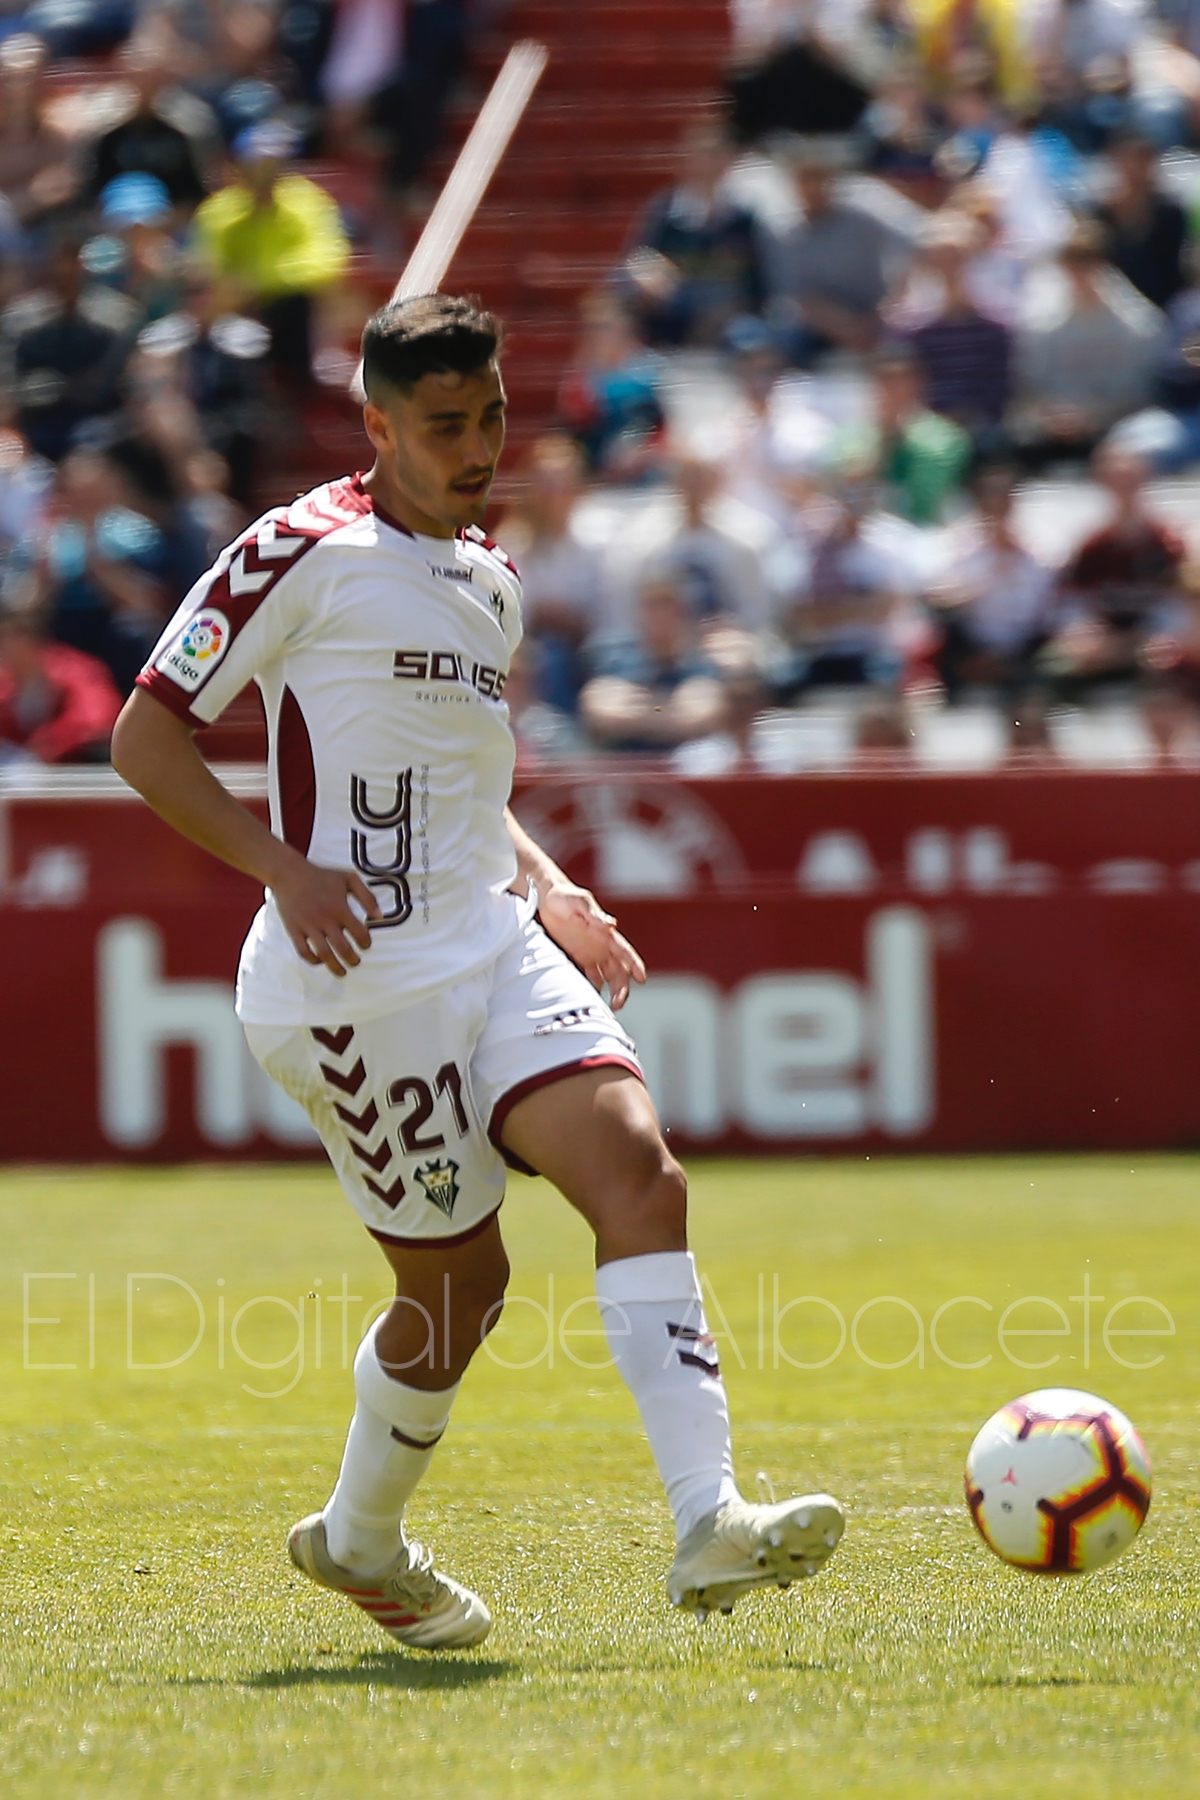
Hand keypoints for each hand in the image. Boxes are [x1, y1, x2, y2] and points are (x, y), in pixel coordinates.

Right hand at [271, 859, 381, 975]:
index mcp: (340, 908)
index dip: (366, 943)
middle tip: (355, 962)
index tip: (365, 945)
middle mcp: (325, 919)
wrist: (290, 873)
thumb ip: (367, 897)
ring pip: (324, 954)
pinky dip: (313, 960)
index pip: (359, 933)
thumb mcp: (349, 879)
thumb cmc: (321, 876)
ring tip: (342, 971)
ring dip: (335, 967)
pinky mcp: (294, 930)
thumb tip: (380, 916)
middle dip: (352, 960)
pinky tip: (320, 961)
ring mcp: (308, 926)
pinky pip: (303, 951)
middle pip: (343, 948)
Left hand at [535, 881, 646, 1009]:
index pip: (624, 951)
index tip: (641, 979)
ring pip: (607, 976)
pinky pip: (589, 976)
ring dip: (611, 991)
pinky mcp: (578, 957)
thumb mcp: (579, 902)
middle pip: (618, 970)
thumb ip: (594, 914)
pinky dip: (592, 988)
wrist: (545, 896)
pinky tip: (590, 1000)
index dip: (634, 965)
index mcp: (605, 933)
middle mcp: (601, 945)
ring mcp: (590, 952)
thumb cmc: (565, 896)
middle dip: (622, 988)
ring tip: (610, 1007)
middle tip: (618, 1004)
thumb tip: (611, 924)